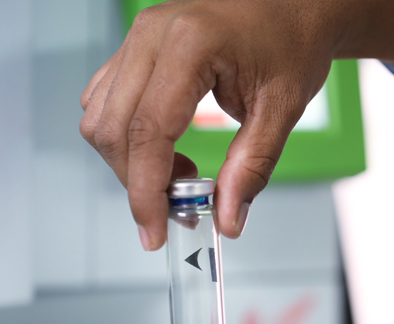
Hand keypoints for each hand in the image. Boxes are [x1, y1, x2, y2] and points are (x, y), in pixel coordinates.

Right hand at [80, 0, 393, 248]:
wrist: (293, 5)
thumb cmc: (292, 41)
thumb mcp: (282, 109)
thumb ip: (253, 167)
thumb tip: (229, 219)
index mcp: (191, 45)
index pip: (148, 131)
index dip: (145, 191)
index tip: (153, 231)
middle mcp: (152, 36)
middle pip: (112, 129)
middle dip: (137, 182)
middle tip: (179, 209)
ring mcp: (138, 38)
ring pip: (100, 117)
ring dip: (130, 161)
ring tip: (181, 175)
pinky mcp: (136, 48)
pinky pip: (106, 100)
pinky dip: (128, 138)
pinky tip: (166, 150)